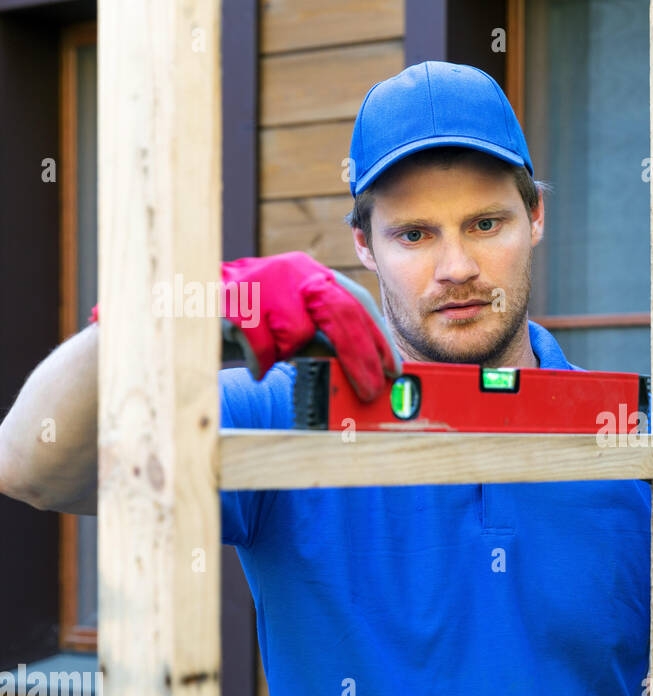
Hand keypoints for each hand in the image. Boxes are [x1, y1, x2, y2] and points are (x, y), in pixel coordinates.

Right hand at [91, 252, 400, 402]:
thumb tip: (370, 375)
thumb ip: (325, 342)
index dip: (378, 337)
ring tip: (274, 361)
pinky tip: (251, 363)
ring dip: (290, 354)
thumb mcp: (292, 331)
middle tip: (373, 389)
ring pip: (296, 329)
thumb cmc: (247, 329)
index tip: (394, 370)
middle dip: (361, 354)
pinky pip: (259, 340)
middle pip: (341, 311)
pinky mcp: (231, 300)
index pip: (357, 301)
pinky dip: (259, 359)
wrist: (180, 316)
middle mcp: (290, 270)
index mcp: (309, 273)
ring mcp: (260, 281)